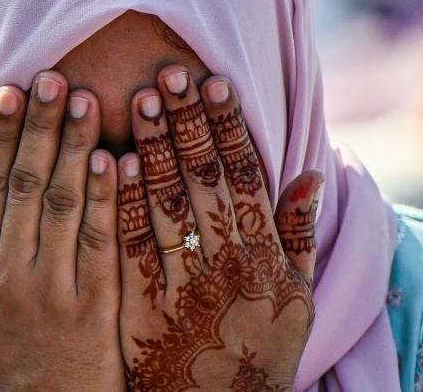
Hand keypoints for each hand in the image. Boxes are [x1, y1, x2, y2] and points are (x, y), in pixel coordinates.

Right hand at [0, 71, 124, 390]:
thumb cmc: (2, 352)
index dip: (0, 138)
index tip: (11, 93)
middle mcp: (12, 272)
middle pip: (28, 187)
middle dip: (41, 129)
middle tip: (54, 78)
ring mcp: (53, 288)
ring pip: (64, 206)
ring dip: (76, 149)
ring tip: (87, 102)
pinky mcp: (94, 305)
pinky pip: (101, 242)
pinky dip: (108, 197)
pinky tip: (119, 158)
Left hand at [117, 65, 323, 390]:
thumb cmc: (262, 346)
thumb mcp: (299, 296)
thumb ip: (300, 235)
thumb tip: (311, 175)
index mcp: (265, 255)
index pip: (245, 174)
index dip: (227, 126)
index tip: (211, 83)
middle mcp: (226, 264)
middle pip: (203, 180)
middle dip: (185, 123)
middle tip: (166, 76)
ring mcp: (182, 285)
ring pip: (165, 205)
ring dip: (152, 149)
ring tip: (138, 101)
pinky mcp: (142, 308)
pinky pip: (129, 248)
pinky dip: (122, 204)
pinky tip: (111, 163)